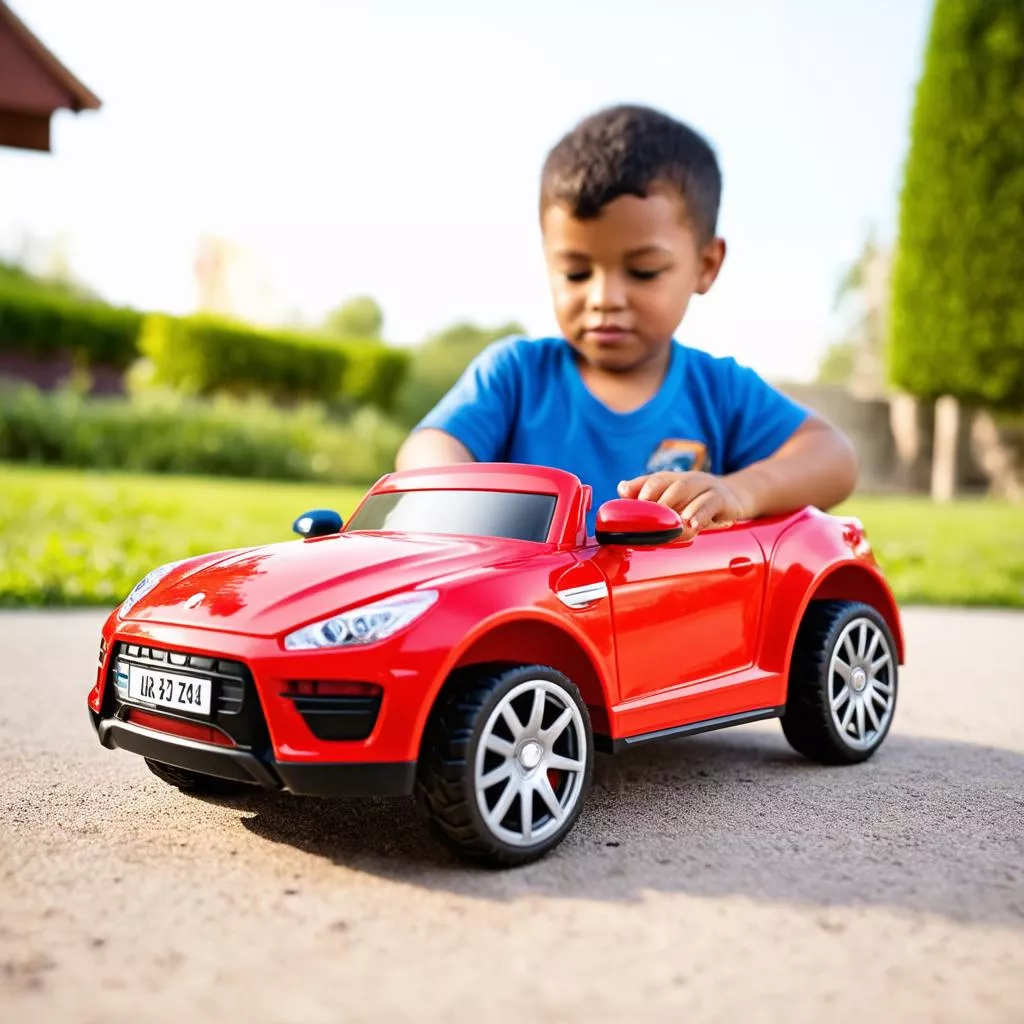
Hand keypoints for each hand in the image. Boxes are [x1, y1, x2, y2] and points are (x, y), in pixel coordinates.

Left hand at [617, 471, 747, 537]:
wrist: (735, 498)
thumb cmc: (696, 503)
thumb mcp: (674, 501)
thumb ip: (649, 496)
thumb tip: (621, 488)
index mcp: (674, 480)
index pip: (655, 480)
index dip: (642, 489)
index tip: (632, 504)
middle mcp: (690, 479)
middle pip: (671, 483)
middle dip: (658, 500)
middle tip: (649, 518)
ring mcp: (708, 486)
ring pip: (688, 489)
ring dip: (676, 505)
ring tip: (669, 521)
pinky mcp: (724, 499)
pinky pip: (711, 503)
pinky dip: (700, 513)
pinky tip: (693, 524)